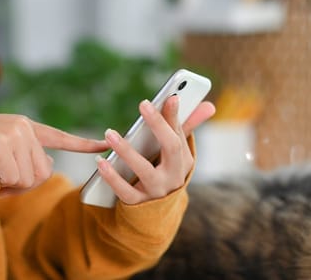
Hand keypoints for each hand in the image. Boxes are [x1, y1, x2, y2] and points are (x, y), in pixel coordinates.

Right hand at [0, 113, 109, 195]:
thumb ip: (23, 160)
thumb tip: (45, 170)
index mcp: (24, 127)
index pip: (58, 137)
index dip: (82, 143)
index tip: (106, 142)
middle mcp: (23, 127)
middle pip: (43, 172)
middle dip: (23, 184)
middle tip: (1, 183)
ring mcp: (14, 133)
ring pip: (29, 178)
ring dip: (9, 186)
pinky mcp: (4, 143)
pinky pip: (13, 179)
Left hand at [96, 97, 215, 203]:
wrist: (155, 213)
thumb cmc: (164, 171)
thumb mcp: (175, 153)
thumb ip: (185, 127)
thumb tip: (210, 105)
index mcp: (184, 161)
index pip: (180, 133)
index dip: (175, 116)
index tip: (169, 97)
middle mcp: (175, 176)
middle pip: (171, 147)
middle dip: (159, 124)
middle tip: (143, 103)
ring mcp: (158, 192)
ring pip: (145, 170)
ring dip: (127, 150)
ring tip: (109, 133)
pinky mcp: (139, 204)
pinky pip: (125, 190)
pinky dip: (112, 176)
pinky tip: (101, 162)